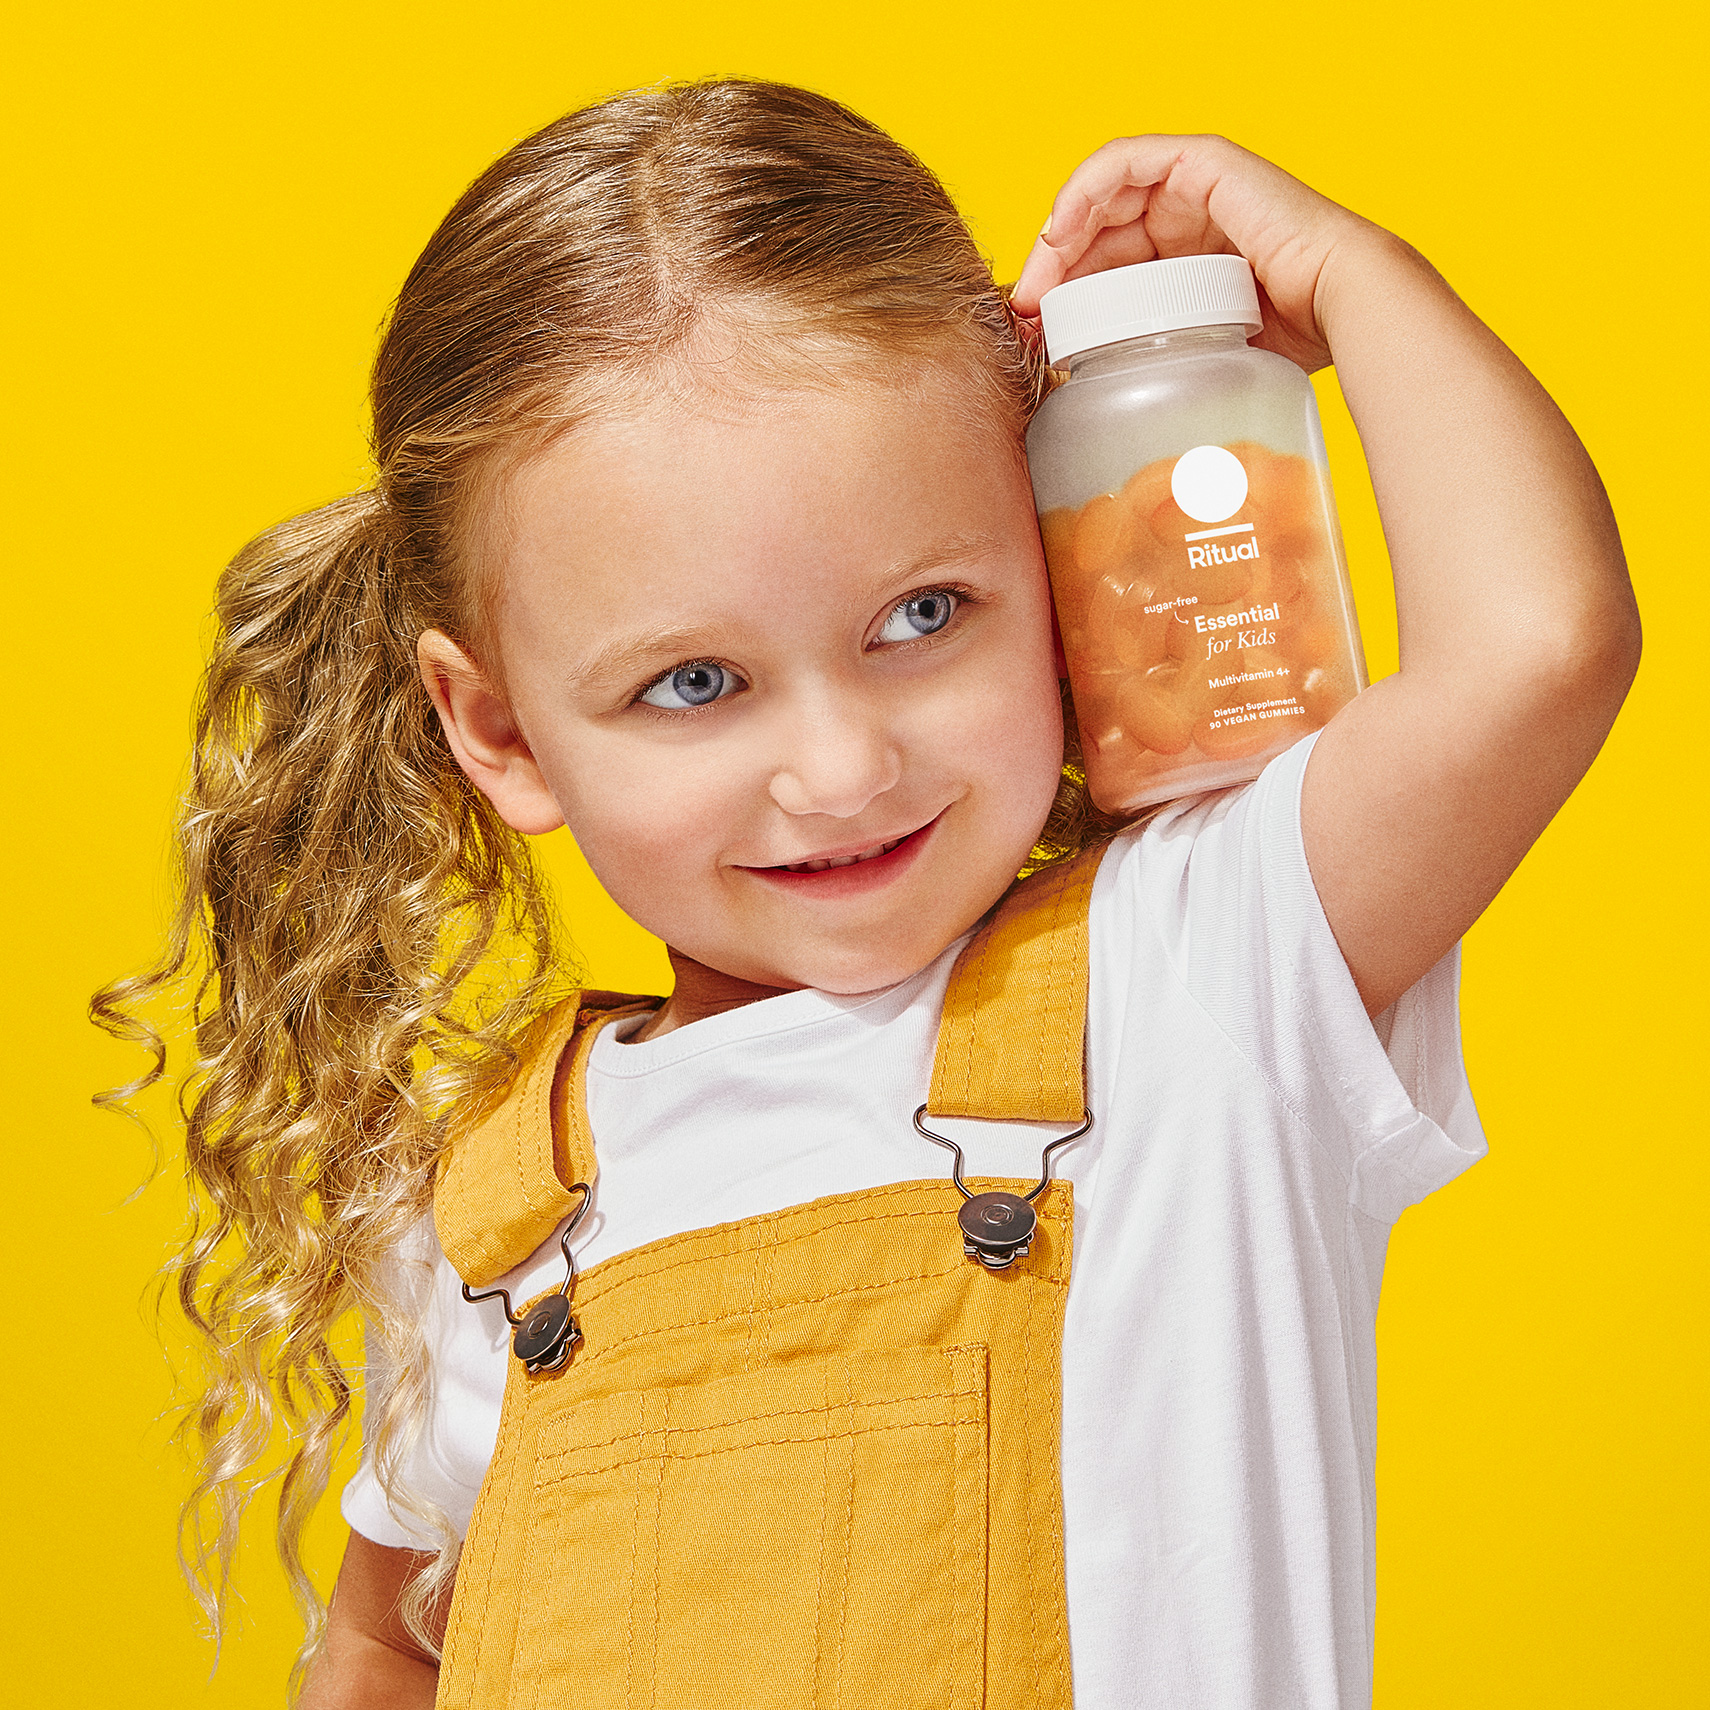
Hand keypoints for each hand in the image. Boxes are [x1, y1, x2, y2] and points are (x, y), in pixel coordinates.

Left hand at [1010, 135, 1378, 373]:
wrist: (1343, 312)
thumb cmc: (1288, 352)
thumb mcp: (1201, 364)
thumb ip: (1159, 374)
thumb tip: (1100, 435)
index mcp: (1191, 266)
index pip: (1109, 269)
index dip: (1065, 299)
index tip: (1034, 341)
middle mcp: (1192, 221)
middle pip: (1099, 235)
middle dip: (1052, 273)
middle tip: (1025, 316)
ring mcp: (1198, 188)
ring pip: (1104, 199)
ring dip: (1059, 235)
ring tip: (1038, 283)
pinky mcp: (1204, 164)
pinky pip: (1126, 161)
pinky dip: (1084, 187)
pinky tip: (1059, 233)